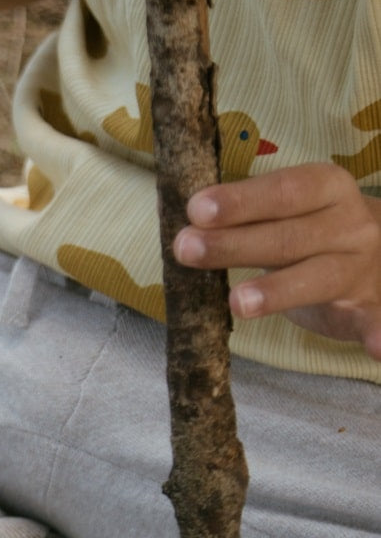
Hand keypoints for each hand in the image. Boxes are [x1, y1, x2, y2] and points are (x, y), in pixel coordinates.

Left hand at [173, 163, 380, 360]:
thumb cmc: (311, 230)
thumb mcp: (282, 213)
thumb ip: (240, 217)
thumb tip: (176, 219)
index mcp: (325, 189)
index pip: (283, 191)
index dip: (241, 200)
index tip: (196, 208)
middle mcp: (349, 224)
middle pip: (288, 236)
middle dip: (234, 244)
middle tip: (186, 248)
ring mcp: (362, 268)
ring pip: (318, 278)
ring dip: (278, 291)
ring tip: (238, 302)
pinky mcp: (371, 308)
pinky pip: (377, 320)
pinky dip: (380, 334)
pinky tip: (377, 348)